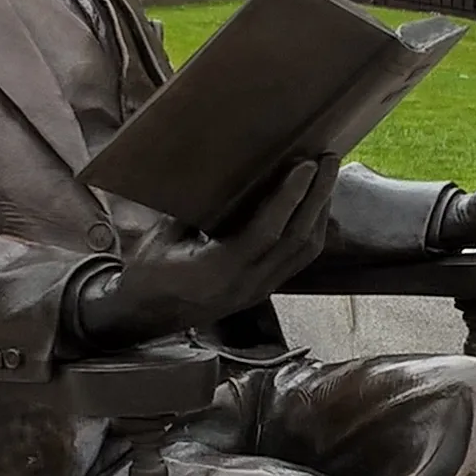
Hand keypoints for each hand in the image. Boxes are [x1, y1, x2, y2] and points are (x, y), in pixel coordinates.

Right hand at [71, 157, 338, 346]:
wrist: (146, 317)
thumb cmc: (148, 272)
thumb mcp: (164, 236)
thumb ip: (196, 208)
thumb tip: (223, 168)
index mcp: (218, 271)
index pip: (266, 233)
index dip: (289, 198)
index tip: (305, 165)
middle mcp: (247, 284)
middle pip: (296, 239)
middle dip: (317, 197)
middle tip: (328, 159)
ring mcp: (259, 290)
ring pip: (304, 251)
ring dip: (319, 211)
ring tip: (327, 176)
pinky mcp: (264, 290)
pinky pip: (298, 259)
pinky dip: (311, 228)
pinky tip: (313, 205)